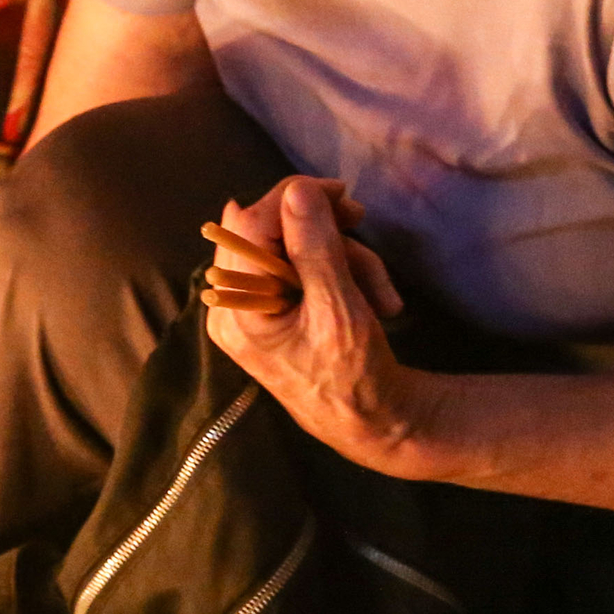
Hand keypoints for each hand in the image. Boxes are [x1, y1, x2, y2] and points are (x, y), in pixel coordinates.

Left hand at [202, 177, 426, 468]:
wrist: (370, 422)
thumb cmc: (353, 376)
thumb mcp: (339, 309)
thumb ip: (315, 248)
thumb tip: (295, 191)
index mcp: (236, 307)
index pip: (249, 224)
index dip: (294, 198)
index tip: (340, 193)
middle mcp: (231, 303)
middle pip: (270, 231)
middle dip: (328, 234)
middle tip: (363, 226)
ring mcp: (249, 306)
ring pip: (293, 247)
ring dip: (347, 259)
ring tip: (383, 296)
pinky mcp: (271, 308)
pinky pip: (299, 269)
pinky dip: (340, 274)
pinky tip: (372, 299)